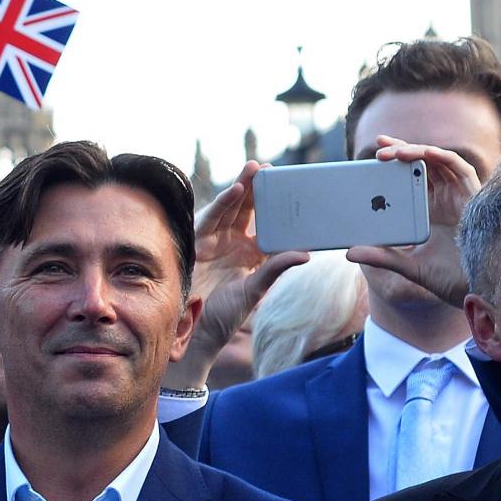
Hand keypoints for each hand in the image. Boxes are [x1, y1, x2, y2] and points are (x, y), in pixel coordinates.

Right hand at [165, 162, 307, 389]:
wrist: (195, 332)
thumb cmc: (225, 314)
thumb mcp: (255, 290)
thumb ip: (275, 268)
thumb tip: (305, 254)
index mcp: (250, 253)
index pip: (265, 222)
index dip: (274, 204)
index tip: (289, 186)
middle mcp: (231, 243)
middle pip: (246, 209)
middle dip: (256, 188)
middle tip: (269, 168)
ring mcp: (214, 241)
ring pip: (229, 208)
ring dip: (240, 188)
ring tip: (254, 170)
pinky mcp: (197, 243)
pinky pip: (211, 218)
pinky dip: (223, 203)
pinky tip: (235, 190)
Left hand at [346, 137, 482, 308]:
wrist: (474, 290)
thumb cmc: (445, 278)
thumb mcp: (406, 264)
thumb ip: (380, 257)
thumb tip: (348, 253)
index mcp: (426, 208)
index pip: (408, 177)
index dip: (394, 162)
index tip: (372, 156)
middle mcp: (442, 198)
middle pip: (420, 164)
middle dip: (400, 151)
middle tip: (378, 149)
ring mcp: (458, 195)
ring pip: (437, 161)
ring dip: (417, 152)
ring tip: (395, 153)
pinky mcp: (473, 196)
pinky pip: (460, 168)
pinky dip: (443, 158)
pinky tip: (426, 154)